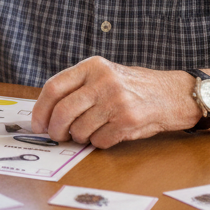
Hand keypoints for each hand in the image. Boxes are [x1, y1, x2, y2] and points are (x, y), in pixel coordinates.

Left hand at [30, 57, 197, 147]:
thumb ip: (77, 87)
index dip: (40, 110)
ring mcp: (116, 101)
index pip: (53, 88)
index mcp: (92, 66)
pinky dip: (98, 142)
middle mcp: (103, 81)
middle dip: (55, 130)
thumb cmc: (132, 87)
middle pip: (62, 112)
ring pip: (79, 130)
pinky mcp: (128, 121)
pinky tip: (109, 133)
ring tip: (90, 131)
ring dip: (80, 137)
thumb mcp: (103, 75)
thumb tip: (44, 113)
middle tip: (57, 136)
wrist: (172, 94)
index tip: (37, 124)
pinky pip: (99, 141)